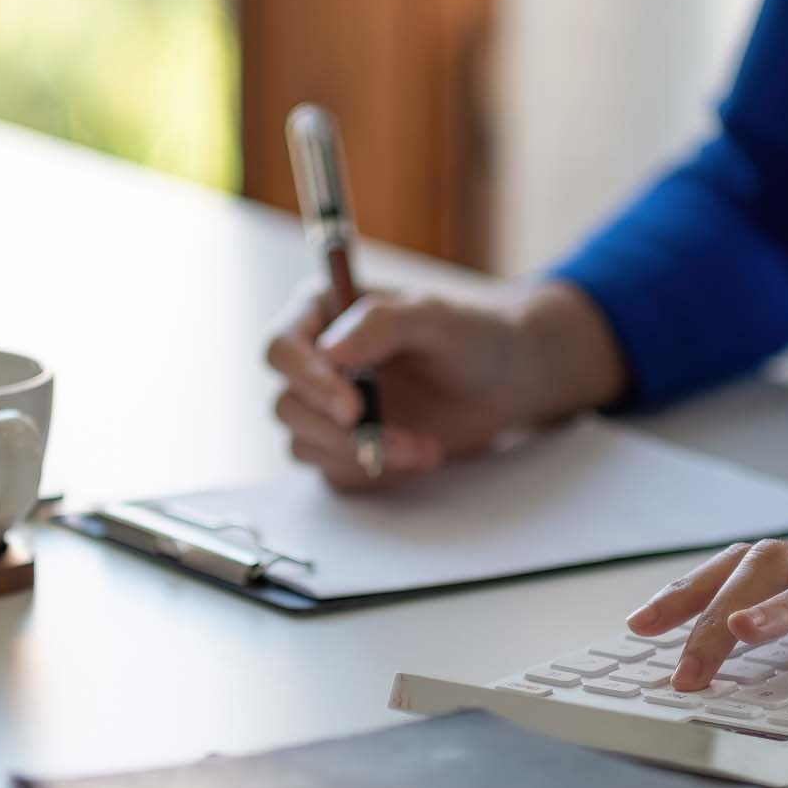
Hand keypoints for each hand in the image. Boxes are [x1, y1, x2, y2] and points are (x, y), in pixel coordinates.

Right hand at [263, 282, 623, 489]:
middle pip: (288, 406)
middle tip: (402, 439)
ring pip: (306, 445)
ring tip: (426, 448)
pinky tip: (419, 456)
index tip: (351, 407)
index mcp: (322, 314)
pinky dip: (375, 473)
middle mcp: (315, 362)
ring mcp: (327, 408)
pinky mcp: (344, 447)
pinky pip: (334, 473)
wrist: (505, 380)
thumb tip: (330, 351)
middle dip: (342, 432)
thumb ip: (383, 324)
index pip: (282, 350)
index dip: (307, 381)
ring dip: (364, 455)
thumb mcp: (435, 318)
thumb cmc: (471, 336)